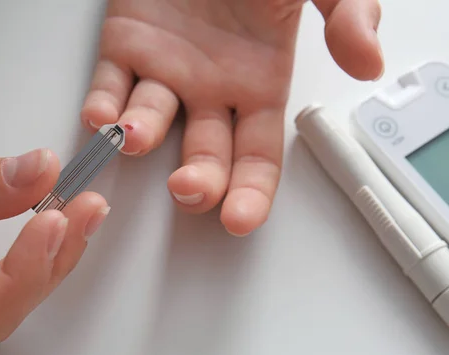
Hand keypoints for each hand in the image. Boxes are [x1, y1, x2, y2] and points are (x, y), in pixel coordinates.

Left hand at [81, 0, 383, 235]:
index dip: (251, 191)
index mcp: (259, 81)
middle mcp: (212, 86)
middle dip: (198, 179)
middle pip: (205, 154)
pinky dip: (102, 104)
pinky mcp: (125, 42)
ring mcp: (167, 68)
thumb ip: (348, 14)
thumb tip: (368, 63)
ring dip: (140, 136)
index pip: (258, 156)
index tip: (239, 218)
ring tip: (134, 136)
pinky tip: (101, 119)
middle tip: (188, 187)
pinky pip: (110, 83)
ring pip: (151, 121)